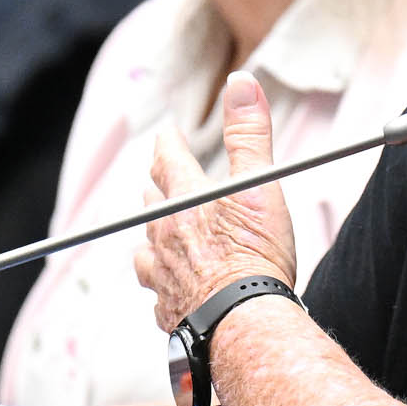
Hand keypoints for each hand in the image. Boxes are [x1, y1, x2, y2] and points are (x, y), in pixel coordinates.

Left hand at [137, 71, 297, 331]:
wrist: (245, 323)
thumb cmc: (256, 256)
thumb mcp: (260, 184)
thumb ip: (249, 132)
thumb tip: (241, 82)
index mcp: (186, 199)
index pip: (168, 158)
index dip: (168, 142)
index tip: (167, 133)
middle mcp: (165, 234)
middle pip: (151, 202)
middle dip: (157, 186)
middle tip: (161, 178)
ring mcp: (162, 274)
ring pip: (146, 248)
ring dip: (152, 237)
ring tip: (158, 235)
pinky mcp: (168, 308)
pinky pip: (157, 291)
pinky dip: (162, 284)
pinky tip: (170, 288)